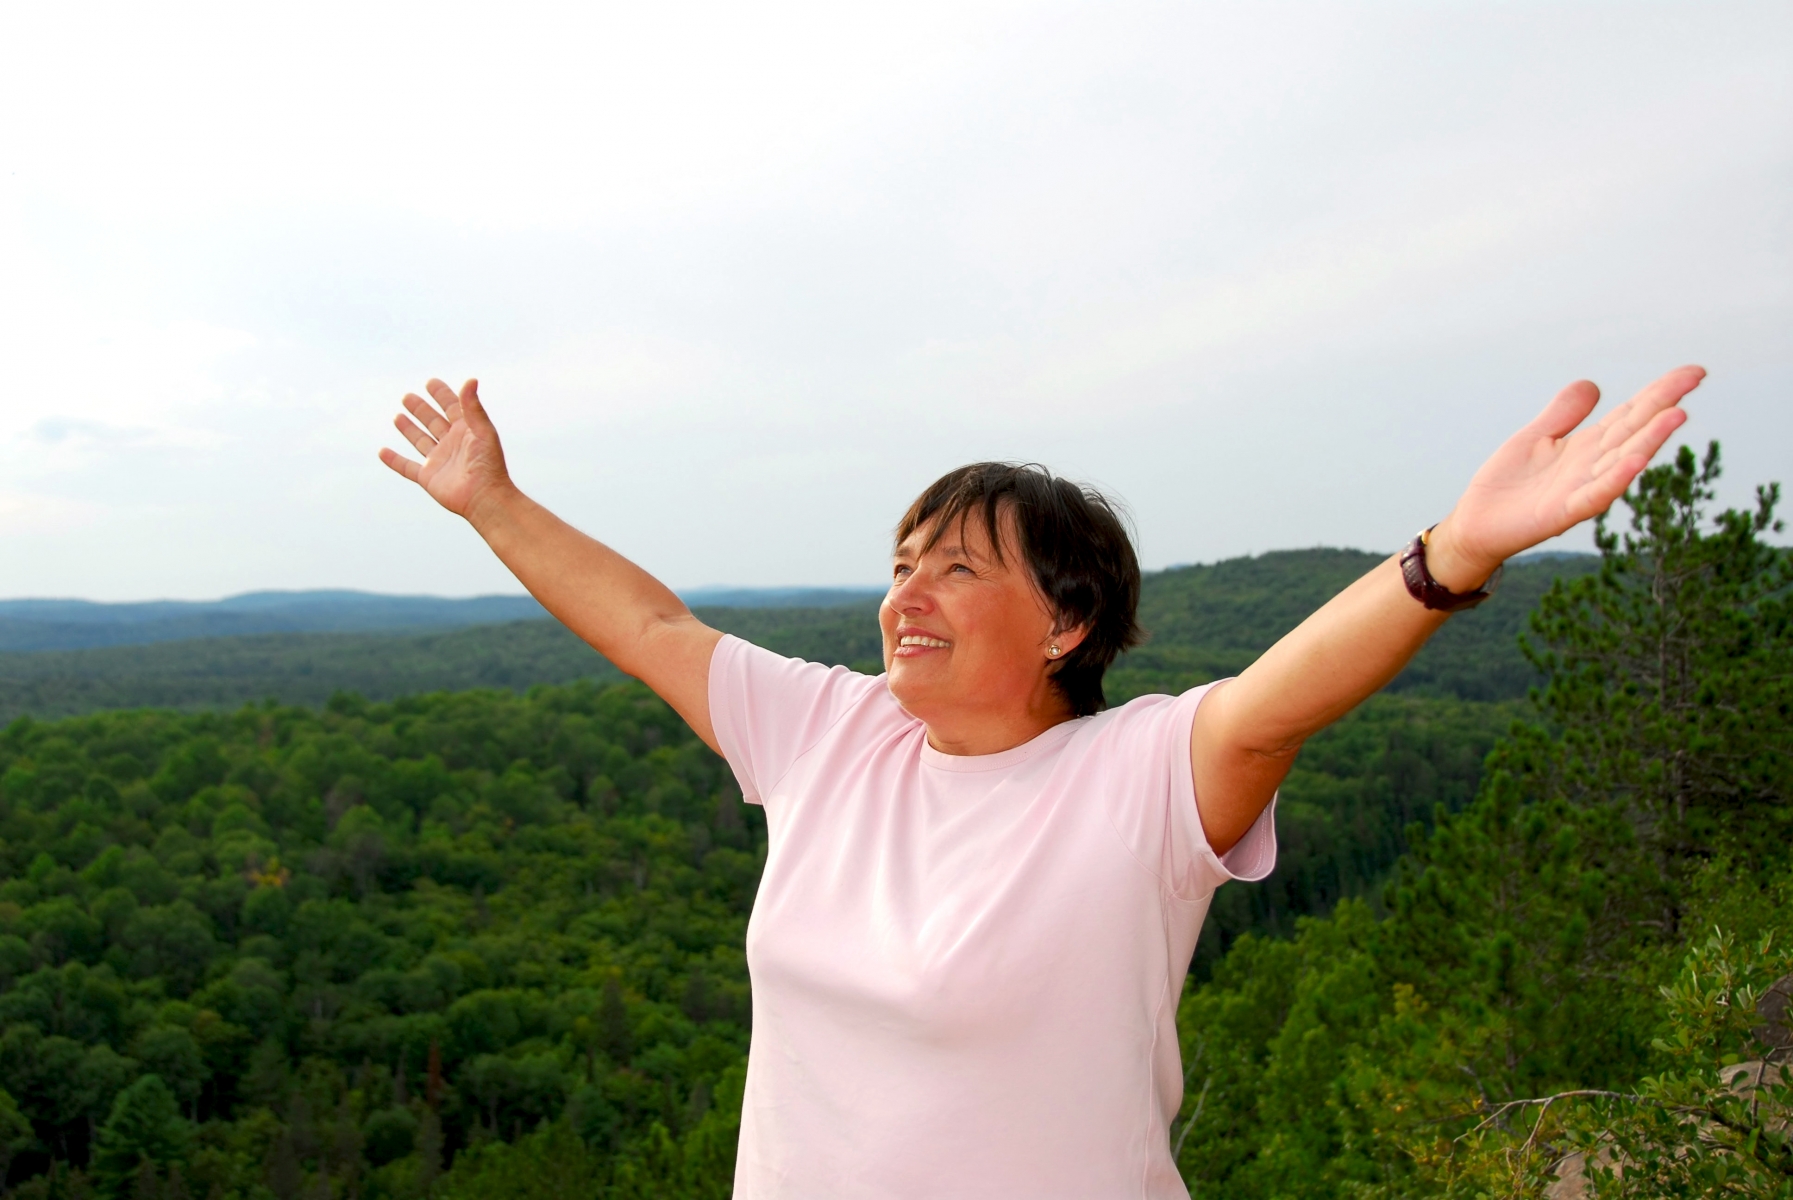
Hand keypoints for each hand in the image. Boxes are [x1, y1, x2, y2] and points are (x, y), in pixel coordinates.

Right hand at [378, 378, 512, 519]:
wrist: (485, 497)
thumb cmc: (489, 465)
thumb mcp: (483, 431)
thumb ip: (473, 407)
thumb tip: (470, 380)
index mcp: (466, 431)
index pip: (452, 408)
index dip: (442, 395)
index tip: (430, 382)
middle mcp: (451, 444)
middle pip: (432, 422)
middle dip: (420, 409)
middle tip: (408, 397)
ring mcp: (439, 461)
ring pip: (420, 441)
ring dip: (409, 429)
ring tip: (398, 416)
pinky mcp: (428, 478)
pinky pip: (407, 467)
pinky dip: (394, 460)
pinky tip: (382, 452)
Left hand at [1427, 366, 1703, 588]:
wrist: (1476, 523)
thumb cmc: (1507, 484)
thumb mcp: (1535, 437)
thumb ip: (1563, 413)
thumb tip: (1593, 385)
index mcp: (1587, 446)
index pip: (1630, 414)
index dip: (1659, 392)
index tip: (1693, 372)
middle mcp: (1592, 466)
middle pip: (1634, 430)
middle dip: (1663, 405)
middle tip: (1694, 377)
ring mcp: (1580, 489)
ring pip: (1622, 461)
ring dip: (1650, 439)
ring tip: (1676, 414)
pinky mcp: (1562, 513)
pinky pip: (1594, 495)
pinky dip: (1615, 479)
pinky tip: (1635, 461)